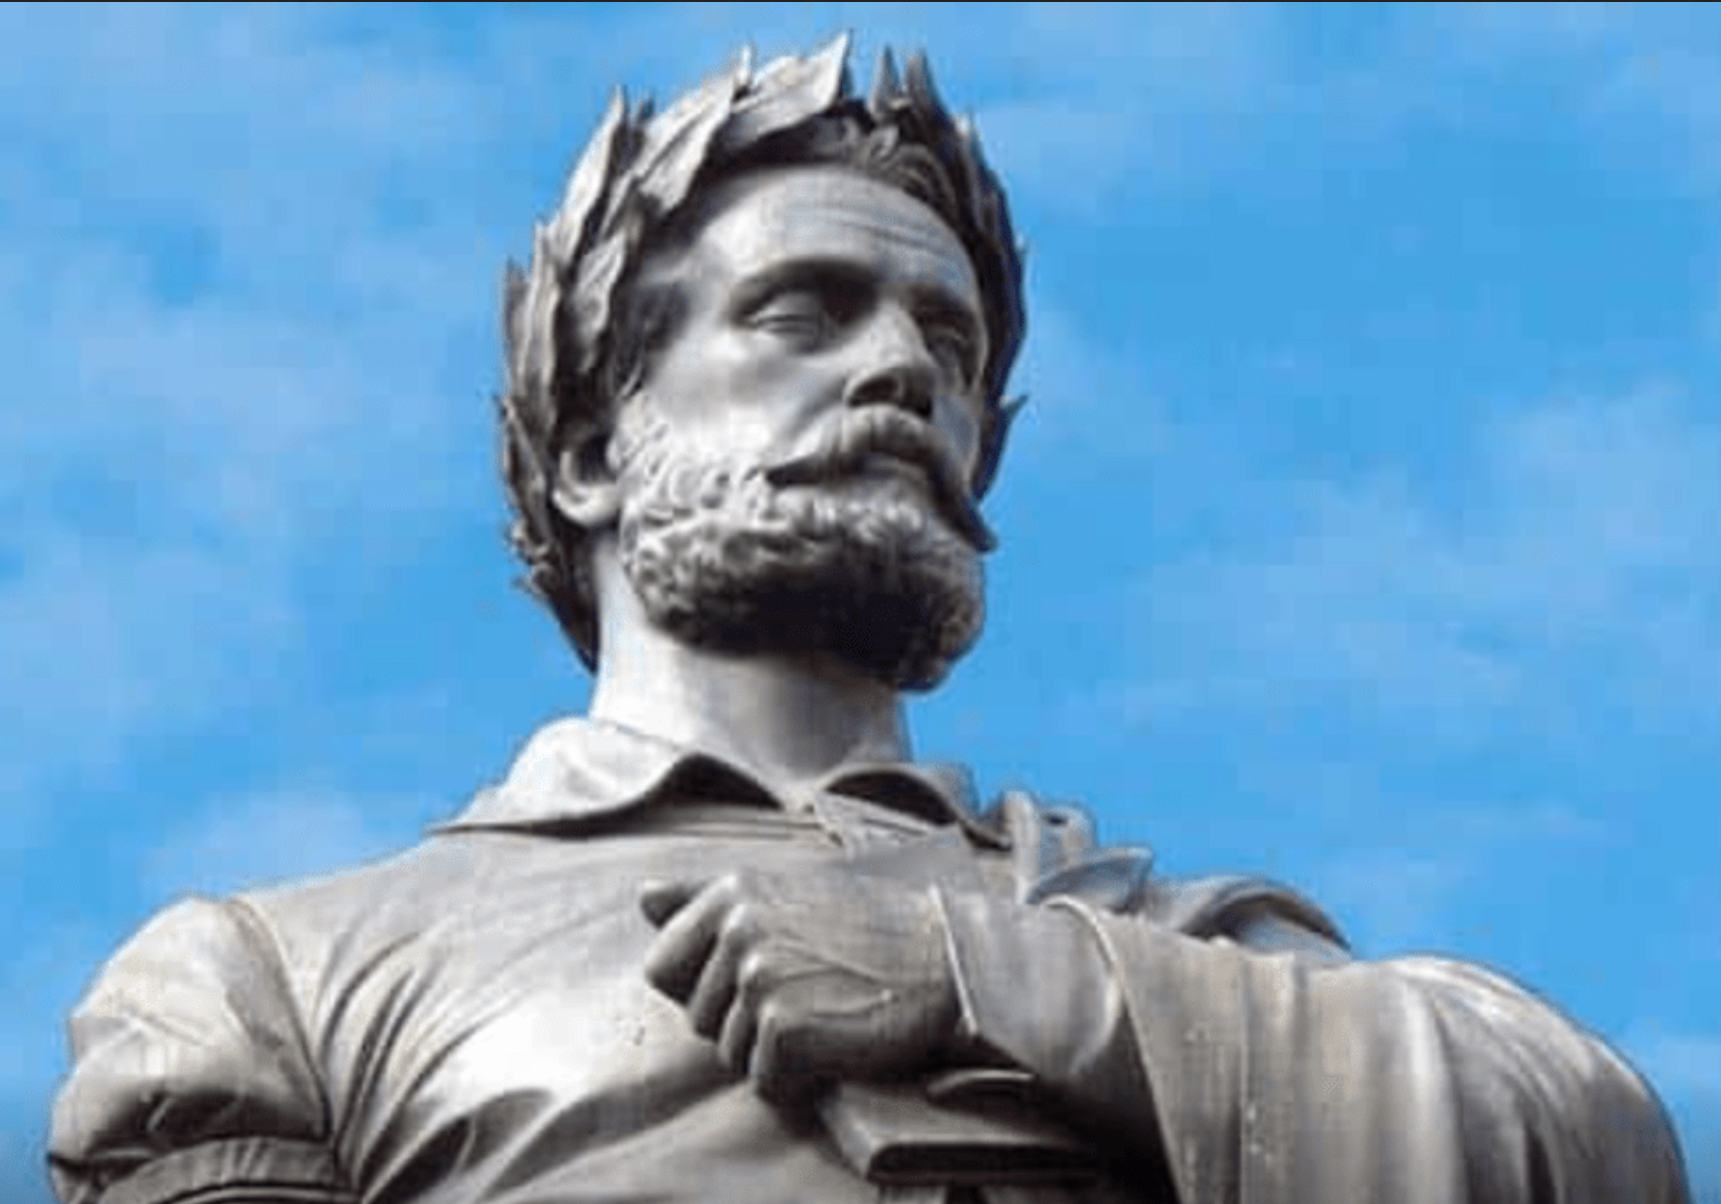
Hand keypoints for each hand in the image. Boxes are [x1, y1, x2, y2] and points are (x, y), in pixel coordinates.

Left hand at [640, 867, 958, 1103]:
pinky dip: (798, 1078)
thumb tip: (643, 897)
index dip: (704, 989)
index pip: (661, 966)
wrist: (948, 961)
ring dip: (772, 1051)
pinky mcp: (783, 1027)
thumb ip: (708, 897)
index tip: (756, 982)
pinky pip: (763, 1080)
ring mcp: (758, 977)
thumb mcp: (785, 892)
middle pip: (696, 1016)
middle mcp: (737, 928)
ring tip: (825, 1014)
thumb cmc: (870, 930)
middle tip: (807, 995)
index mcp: (731, 891)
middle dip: (742, 1022)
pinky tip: (835, 1044)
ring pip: (728, 1052)